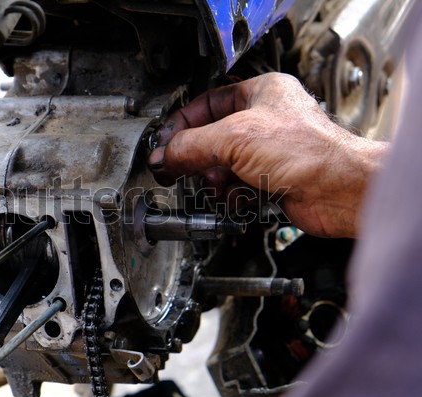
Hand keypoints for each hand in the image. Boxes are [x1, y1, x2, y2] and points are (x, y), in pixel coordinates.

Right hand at [148, 73, 387, 237]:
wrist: (340, 191)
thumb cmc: (308, 152)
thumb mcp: (234, 138)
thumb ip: (190, 146)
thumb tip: (163, 156)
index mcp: (261, 92)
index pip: (207, 102)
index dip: (183, 123)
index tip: (164, 143)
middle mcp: (265, 120)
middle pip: (212, 138)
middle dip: (197, 157)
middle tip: (178, 168)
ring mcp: (269, 151)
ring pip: (223, 165)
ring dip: (215, 179)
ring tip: (217, 184)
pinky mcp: (272, 179)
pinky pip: (237, 186)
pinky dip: (232, 194)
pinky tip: (237, 197)